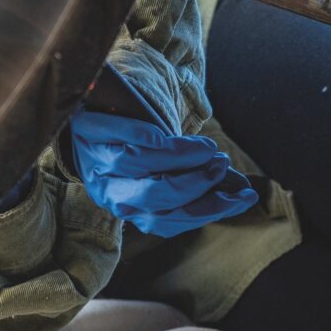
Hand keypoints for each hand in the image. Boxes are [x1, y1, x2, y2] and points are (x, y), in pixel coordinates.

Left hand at [68, 109, 257, 237]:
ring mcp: (93, 158)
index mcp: (126, 207)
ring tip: (207, 148)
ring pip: (135, 165)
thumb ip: (200, 180)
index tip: (244, 195)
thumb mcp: (168, 168)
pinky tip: (167, 138)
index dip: (207, 210)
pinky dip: (144, 136)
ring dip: (178, 158)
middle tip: (221, 165)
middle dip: (193, 184)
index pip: (165, 221)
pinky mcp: (86, 127)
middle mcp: (105, 188)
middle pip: (150, 197)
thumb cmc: (141, 143)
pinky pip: (114, 134)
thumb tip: (242, 192)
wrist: (99, 108)